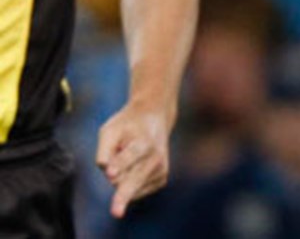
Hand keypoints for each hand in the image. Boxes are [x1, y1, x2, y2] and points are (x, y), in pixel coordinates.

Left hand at [95, 100, 172, 218]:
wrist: (155, 119)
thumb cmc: (128, 126)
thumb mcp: (110, 129)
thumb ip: (104, 150)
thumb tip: (108, 173)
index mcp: (145, 141)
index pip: (130, 155)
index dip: (120, 164)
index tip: (110, 172)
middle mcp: (157, 157)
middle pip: (134, 180)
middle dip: (123, 196)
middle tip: (116, 213)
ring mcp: (161, 169)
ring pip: (130, 186)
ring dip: (120, 177)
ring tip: (128, 157)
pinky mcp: (161, 179)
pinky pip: (135, 191)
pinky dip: (128, 182)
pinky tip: (134, 167)